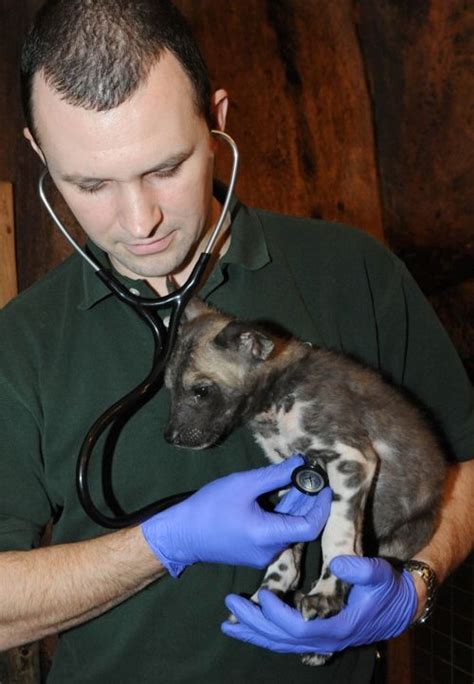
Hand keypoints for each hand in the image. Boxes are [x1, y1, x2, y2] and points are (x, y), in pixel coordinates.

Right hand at [141, 455, 331, 576]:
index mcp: (268, 536)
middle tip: (312, 477)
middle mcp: (270, 551)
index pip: (310, 527)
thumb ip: (275, 475)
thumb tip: (300, 462)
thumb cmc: (210, 506)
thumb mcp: (243, 484)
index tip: (324, 486)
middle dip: (309, 502)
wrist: (182, 533)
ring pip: (289, 530)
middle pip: (301, 527)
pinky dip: (283, 516)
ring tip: (298, 482)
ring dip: (296, 508)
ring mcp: (262, 555)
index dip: (322, 507)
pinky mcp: (255, 554)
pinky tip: (281, 496)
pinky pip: (277, 534)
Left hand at [222, 556, 417, 653]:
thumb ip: (360, 570)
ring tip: (229, 623)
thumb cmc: (387, 588)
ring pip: (279, 643)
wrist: (400, 605)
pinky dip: (264, 634)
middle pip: (281, 638)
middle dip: (254, 622)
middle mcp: (324, 640)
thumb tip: (337, 564)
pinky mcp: (316, 635)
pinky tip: (248, 626)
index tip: (262, 593)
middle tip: (230, 603)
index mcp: (336, 627)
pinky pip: (284, 640)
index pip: (297, 627)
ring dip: (253, 632)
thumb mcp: (379, 574)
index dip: (277, 613)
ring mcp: (319, 641)